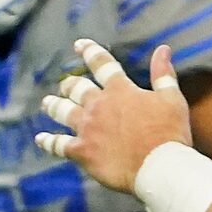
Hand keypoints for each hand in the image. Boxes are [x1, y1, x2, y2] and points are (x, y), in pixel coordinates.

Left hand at [36, 39, 194, 193]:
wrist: (159, 167)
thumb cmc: (169, 133)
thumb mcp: (171, 99)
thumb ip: (163, 73)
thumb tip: (163, 49)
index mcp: (120, 90)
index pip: (102, 64)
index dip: (90, 52)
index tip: (79, 44)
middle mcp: (99, 105)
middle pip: (77, 88)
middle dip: (70, 85)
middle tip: (65, 85)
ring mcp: (88, 128)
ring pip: (63, 112)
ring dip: (54, 106)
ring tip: (47, 103)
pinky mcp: (82, 151)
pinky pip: (59, 144)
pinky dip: (48, 141)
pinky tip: (40, 139)